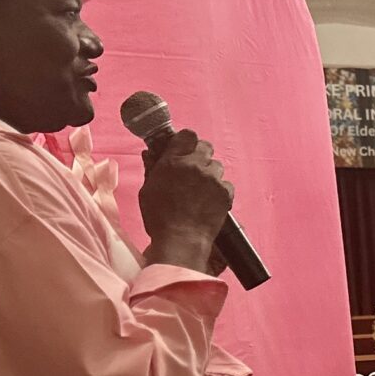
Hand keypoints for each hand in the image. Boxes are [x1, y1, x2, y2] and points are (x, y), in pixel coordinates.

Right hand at [139, 127, 233, 272]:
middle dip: (200, 155)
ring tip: (200, 190)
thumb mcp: (148, 190)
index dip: (186, 142)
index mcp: (173, 161)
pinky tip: (210, 201)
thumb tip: (150, 152)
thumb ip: (152, 167)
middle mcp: (195, 166)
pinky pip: (226, 183)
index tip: (184, 150)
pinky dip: (220, 190)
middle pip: (205, 146)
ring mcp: (212, 178)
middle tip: (193, 170)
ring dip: (210, 174)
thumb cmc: (159, 218)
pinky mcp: (226, 192)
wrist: (181, 240)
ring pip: (216, 166)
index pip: (187, 135)